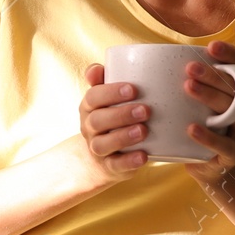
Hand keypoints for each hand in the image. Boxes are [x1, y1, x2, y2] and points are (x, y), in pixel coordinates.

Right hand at [73, 62, 150, 186]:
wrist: (106, 154)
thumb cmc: (113, 115)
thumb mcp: (109, 97)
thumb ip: (104, 80)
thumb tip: (97, 68)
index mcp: (89, 107)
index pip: (93, 97)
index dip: (110, 92)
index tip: (132, 89)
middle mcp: (89, 127)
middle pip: (97, 120)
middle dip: (121, 114)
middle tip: (145, 110)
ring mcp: (97, 148)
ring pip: (102, 144)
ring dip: (123, 137)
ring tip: (144, 131)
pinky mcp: (109, 166)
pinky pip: (115, 165)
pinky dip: (129, 162)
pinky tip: (144, 156)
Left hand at [182, 41, 234, 187]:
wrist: (212, 165)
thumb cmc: (210, 125)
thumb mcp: (210, 100)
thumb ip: (212, 78)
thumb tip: (208, 45)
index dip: (233, 55)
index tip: (211, 46)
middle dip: (214, 75)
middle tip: (190, 67)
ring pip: (234, 112)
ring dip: (211, 97)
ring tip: (188, 87)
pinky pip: (225, 144)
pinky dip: (208, 136)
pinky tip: (191, 128)